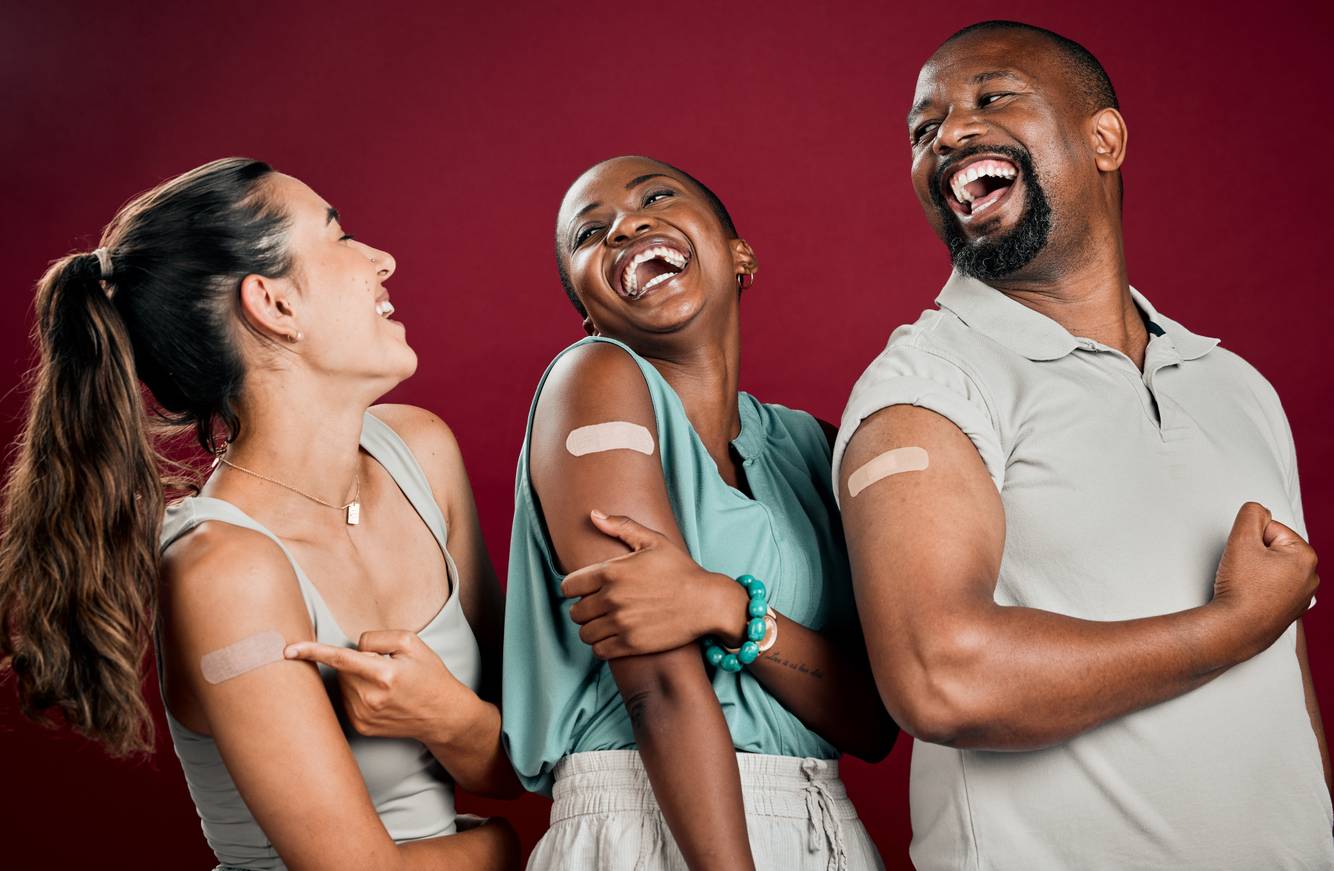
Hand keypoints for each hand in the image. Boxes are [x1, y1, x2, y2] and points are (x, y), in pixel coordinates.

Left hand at [284, 630, 479, 743]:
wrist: (442, 715)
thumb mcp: (413, 644)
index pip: (340, 658)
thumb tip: (354, 648)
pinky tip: (380, 698)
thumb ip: (378, 637)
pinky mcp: (360, 727)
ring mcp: (363, 716)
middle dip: (356, 661)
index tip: (288, 649)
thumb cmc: (429, 675)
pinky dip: (357, 693)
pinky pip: (346, 700)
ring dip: (356, 678)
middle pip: (343, 668)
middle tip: (384, 666)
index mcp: (384, 674)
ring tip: (385, 684)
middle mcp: (370, 697)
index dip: (312, 651)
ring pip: (343, 684)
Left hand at [559, 510, 747, 658]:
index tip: (586, 590)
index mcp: (611, 571)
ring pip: (585, 633)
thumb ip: (621, 526)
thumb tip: (593, 514)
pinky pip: (599, 651)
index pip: (568, 586)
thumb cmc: (681, 570)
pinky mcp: (631, 644)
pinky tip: (613, 638)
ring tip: (605, 624)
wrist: (706, 602)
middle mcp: (612, 598)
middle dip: (584, 609)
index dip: (575, 588)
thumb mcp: (653, 541)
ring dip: (591, 629)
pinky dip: (602, 646)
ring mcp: (621, 623)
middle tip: (598, 608)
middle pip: (575, 612)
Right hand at [1210, 502, 1318, 660]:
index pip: (1269, 529)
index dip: (1249, 539)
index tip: (1243, 557)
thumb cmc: (1241, 591)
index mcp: (1306, 557)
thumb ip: (1251, 514)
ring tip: (1245, 585)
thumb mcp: (1241, 539)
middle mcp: (1310, 578)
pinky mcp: (1289, 611)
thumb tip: (1257, 510)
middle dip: (1254, 555)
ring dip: (1255, 572)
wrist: (1235, 629)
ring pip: (1271, 568)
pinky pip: (1272, 588)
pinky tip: (1250, 597)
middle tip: (1242, 571)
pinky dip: (1259, 589)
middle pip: (1272, 548)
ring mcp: (1302, 597)